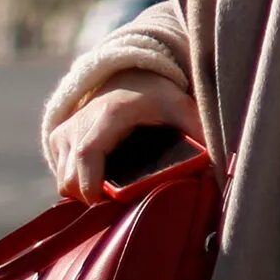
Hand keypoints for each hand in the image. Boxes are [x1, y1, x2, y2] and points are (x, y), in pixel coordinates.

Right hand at [44, 70, 203, 199]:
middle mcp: (80, 123)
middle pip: (70, 178)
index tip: (106, 205)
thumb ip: (197, 129)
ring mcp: (65, 132)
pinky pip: (61, 175)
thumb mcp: (179, 104)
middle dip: (92, 197)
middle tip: (121, 202)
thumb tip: (221, 162)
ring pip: (64, 180)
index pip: (88, 156)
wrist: (127, 74)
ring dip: (85, 192)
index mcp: (109, 116)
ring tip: (113, 191)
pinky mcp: (57, 140)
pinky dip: (77, 184)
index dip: (91, 186)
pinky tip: (100, 181)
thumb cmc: (154, 94)